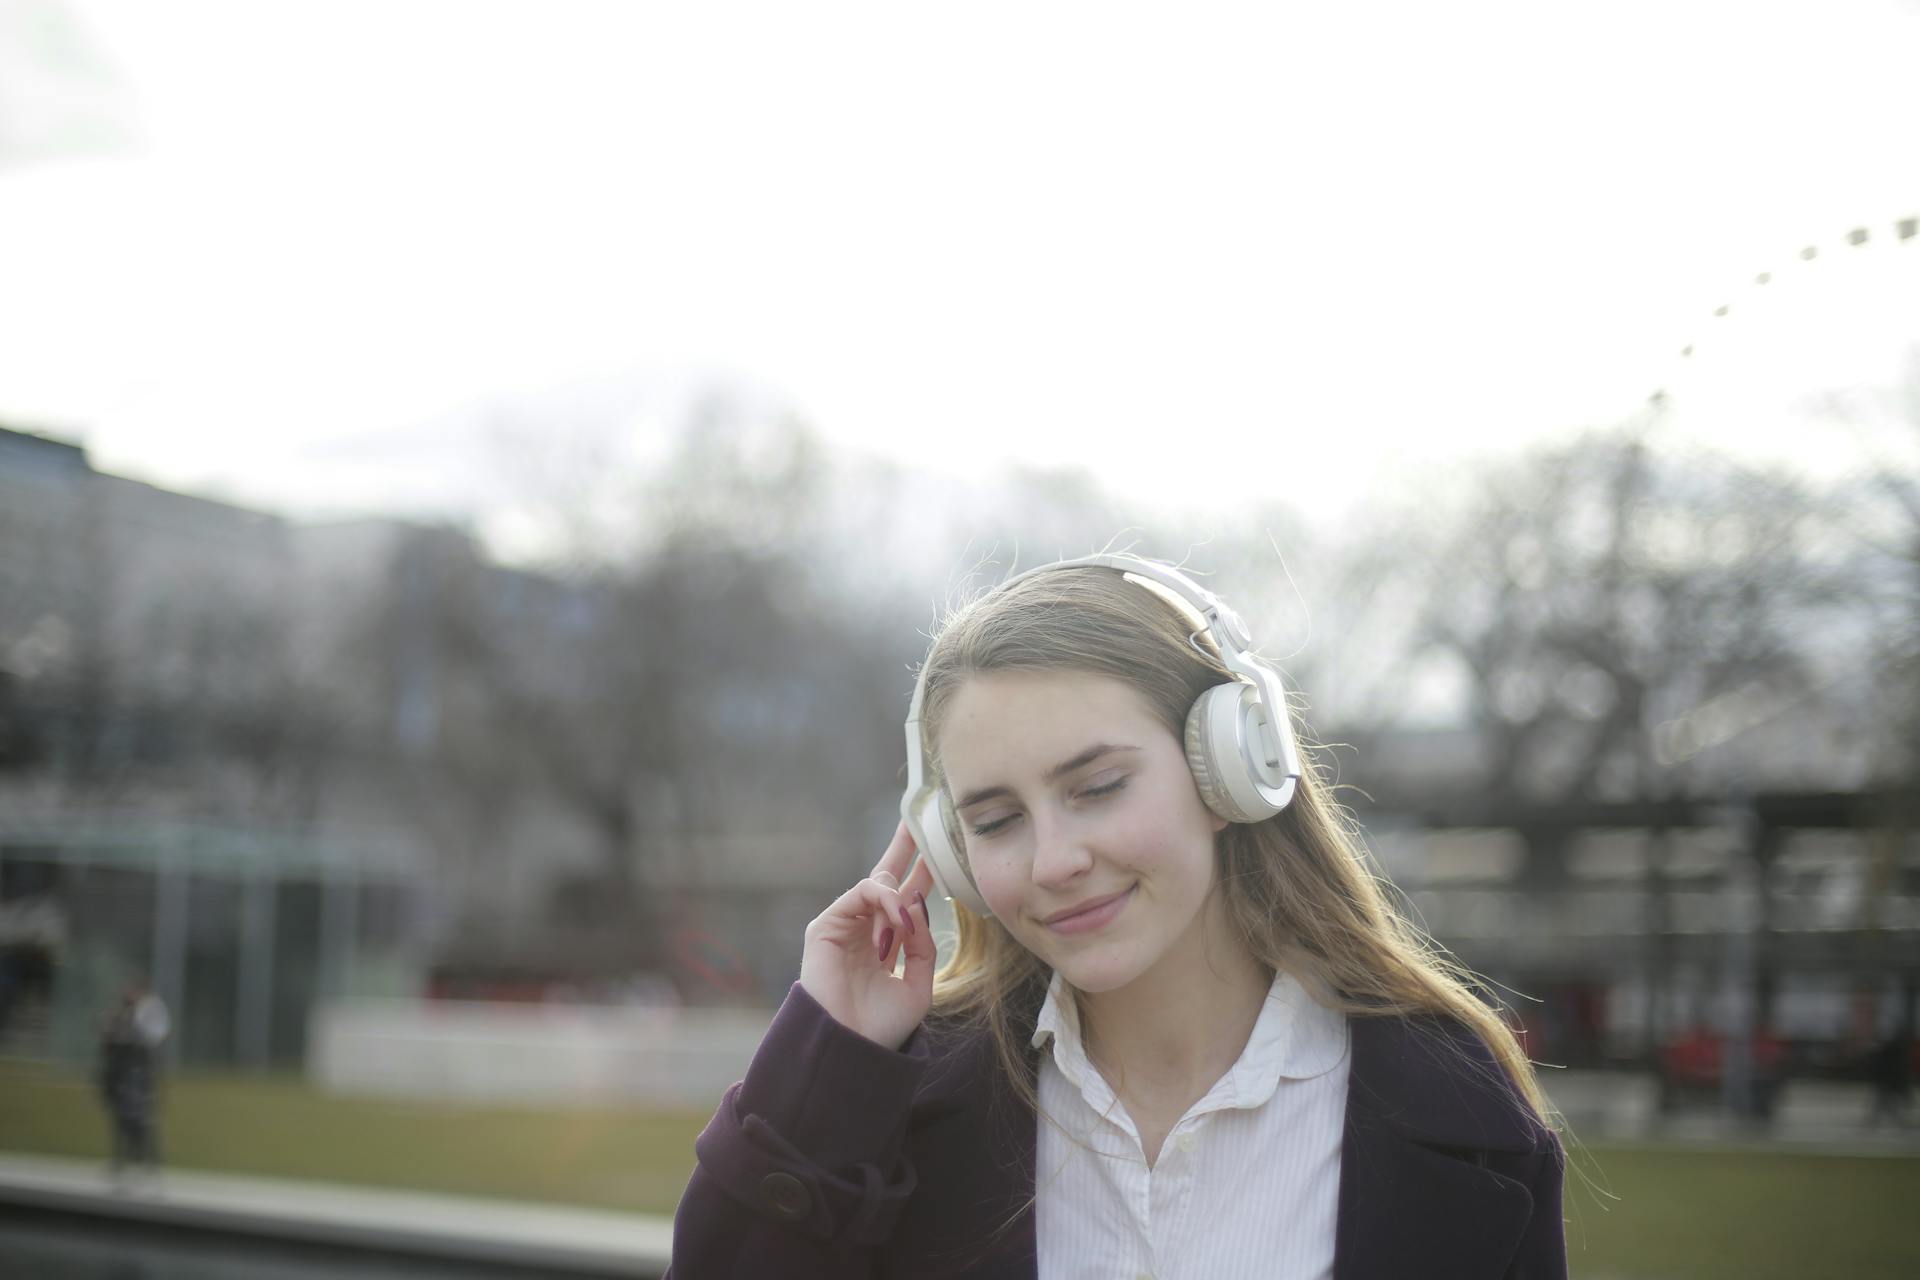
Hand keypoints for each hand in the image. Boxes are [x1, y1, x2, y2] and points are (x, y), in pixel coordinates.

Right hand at [798, 820, 938, 1050]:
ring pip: (877, 886)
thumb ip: (923, 945)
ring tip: (908, 922)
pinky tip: (898, 917)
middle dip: (903, 849)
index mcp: (886, 945)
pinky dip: (884, 900)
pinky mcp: (826, 927)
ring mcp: (844, 926)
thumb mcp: (919, 985)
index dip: (922, 875)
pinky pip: (861, 895)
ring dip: (900, 898)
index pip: (905, 901)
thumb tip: (919, 906)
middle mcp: (864, 931)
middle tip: (919, 820)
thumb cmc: (882, 1026)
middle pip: (886, 878)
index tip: (941, 853)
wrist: (851, 1049)